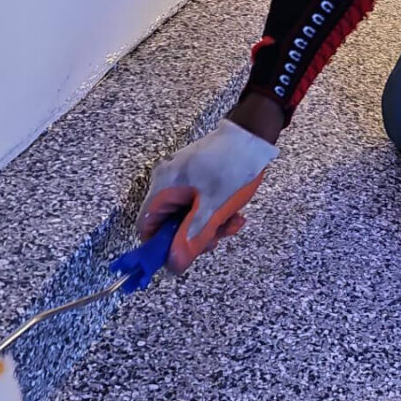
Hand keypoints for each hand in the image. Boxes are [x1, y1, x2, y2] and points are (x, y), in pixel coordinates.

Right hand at [136, 119, 278, 273]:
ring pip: (187, 215)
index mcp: (163, 188)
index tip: (185, 253)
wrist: (253, 135)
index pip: (146, 227)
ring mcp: (181, 178)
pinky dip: (213, 212)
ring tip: (232, 221)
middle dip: (194, 235)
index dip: (162, 246)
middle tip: (218, 236)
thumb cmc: (233, 168)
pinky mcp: (195, 176)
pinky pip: (197, 203)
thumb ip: (192, 239)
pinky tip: (233, 213)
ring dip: (209, 225)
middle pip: (169, 224)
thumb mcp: (214, 210)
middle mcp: (166, 182)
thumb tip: (172, 265)